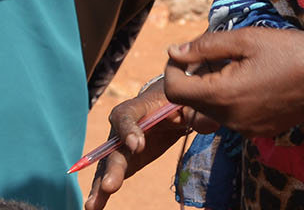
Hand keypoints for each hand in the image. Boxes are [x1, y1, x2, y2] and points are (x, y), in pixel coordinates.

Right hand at [85, 79, 195, 209]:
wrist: (164, 106)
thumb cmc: (175, 104)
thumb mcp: (186, 105)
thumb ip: (196, 114)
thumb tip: (210, 125)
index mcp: (137, 107)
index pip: (127, 115)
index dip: (129, 129)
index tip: (137, 145)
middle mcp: (121, 127)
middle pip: (114, 147)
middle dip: (112, 167)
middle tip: (110, 186)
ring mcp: (118, 146)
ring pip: (107, 165)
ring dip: (100, 185)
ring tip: (92, 206)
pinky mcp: (123, 161)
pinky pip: (110, 176)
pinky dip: (101, 192)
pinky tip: (93, 207)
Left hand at [163, 28, 303, 137]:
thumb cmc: (287, 52)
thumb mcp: (244, 40)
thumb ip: (204, 46)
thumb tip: (173, 51)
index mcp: (221, 96)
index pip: (173, 91)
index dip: (172, 68)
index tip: (186, 52)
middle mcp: (229, 120)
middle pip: (190, 103)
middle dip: (192, 77)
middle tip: (214, 54)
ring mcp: (244, 129)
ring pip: (209, 112)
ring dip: (209, 89)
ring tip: (231, 66)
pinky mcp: (257, 131)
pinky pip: (229, 117)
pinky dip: (228, 99)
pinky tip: (248, 79)